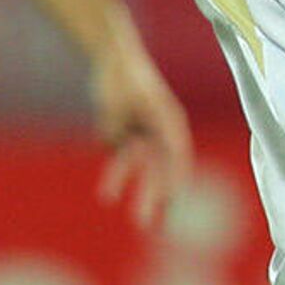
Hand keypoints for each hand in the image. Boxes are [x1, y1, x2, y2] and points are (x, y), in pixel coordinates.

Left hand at [89, 43, 192, 230]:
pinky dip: (118, 178)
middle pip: (162, 169)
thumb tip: (114, 140)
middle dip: (157, 195)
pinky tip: (107, 195)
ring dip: (144, 195)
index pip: (176, 155)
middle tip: (152, 223)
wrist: (112, 60)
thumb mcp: (120, 95)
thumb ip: (117, 118)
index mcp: (171, 122)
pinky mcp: (127, 141)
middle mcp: (162, 134)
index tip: (173, 197)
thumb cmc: (122, 74)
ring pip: (145, 171)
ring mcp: (146, 138)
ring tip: (141, 224)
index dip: (175, 177)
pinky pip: (124, 163)